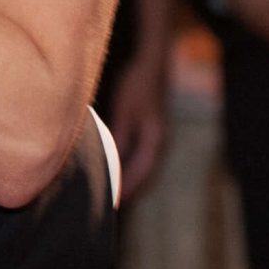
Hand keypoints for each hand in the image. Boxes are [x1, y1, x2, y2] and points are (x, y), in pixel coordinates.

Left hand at [105, 56, 168, 200]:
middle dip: (128, 190)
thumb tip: (111, 164)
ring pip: (145, 169)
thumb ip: (119, 138)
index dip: (125, 189)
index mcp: (155, 140)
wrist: (152, 65)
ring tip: (109, 192)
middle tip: (106, 203)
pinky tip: (115, 170)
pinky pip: (143, 159)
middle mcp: (161, 143)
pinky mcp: (153, 134)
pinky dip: (131, 168)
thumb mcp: (124, 111)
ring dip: (130, 180)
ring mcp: (159, 139)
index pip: (140, 174)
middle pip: (145, 177)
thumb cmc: (137, 84)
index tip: (110, 202)